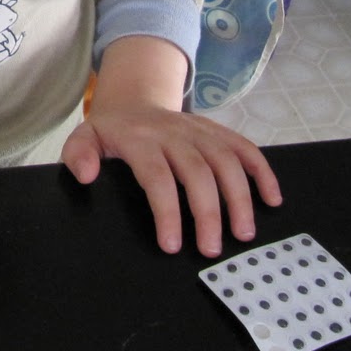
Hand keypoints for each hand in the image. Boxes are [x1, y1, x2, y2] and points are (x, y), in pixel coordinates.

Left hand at [60, 36, 280, 256]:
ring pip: (227, 160)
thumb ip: (78, 155)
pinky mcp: (218, 130)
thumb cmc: (112, 131)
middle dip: (208, 212)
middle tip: (211, 249)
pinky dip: (263, 171)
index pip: (157, 176)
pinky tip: (272, 199)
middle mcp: (174, 132)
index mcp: (140, 138)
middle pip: (198, 171)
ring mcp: (199, 129)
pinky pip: (245, 147)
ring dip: (240, 197)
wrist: (134, 100)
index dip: (167, 211)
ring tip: (244, 233)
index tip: (171, 245)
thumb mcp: (84, 137)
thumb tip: (87, 175)